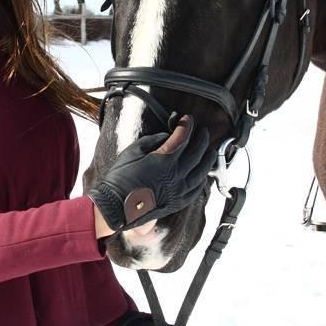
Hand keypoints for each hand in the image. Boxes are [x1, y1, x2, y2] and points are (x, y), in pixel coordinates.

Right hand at [88, 115, 210, 232]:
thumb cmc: (120, 179)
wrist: (115, 206)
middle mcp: (175, 175)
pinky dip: (202, 180)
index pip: (182, 137)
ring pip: (201, 172)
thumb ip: (153, 141)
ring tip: (210, 151)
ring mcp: (178, 191)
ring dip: (207, 159)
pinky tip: (203, 176)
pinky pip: (196, 190)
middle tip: (203, 131)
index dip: (187, 125)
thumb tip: (166, 137)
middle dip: (201, 139)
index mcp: (164, 160)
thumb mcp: (133, 151)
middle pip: (196, 153)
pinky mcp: (177, 203)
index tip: (188, 119)